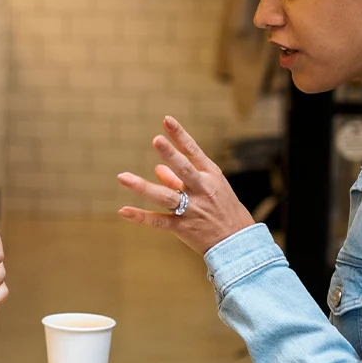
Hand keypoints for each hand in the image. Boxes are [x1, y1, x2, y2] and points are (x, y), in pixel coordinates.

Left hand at [117, 116, 256, 254]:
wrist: (238, 242)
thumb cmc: (223, 210)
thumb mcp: (210, 188)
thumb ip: (180, 178)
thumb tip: (157, 168)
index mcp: (210, 176)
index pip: (193, 151)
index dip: (180, 135)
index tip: (167, 120)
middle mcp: (201, 190)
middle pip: (184, 169)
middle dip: (170, 154)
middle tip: (156, 139)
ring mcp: (192, 209)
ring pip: (165, 196)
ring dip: (143, 186)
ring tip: (123, 177)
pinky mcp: (183, 227)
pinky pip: (158, 221)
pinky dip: (140, 216)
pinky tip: (124, 210)